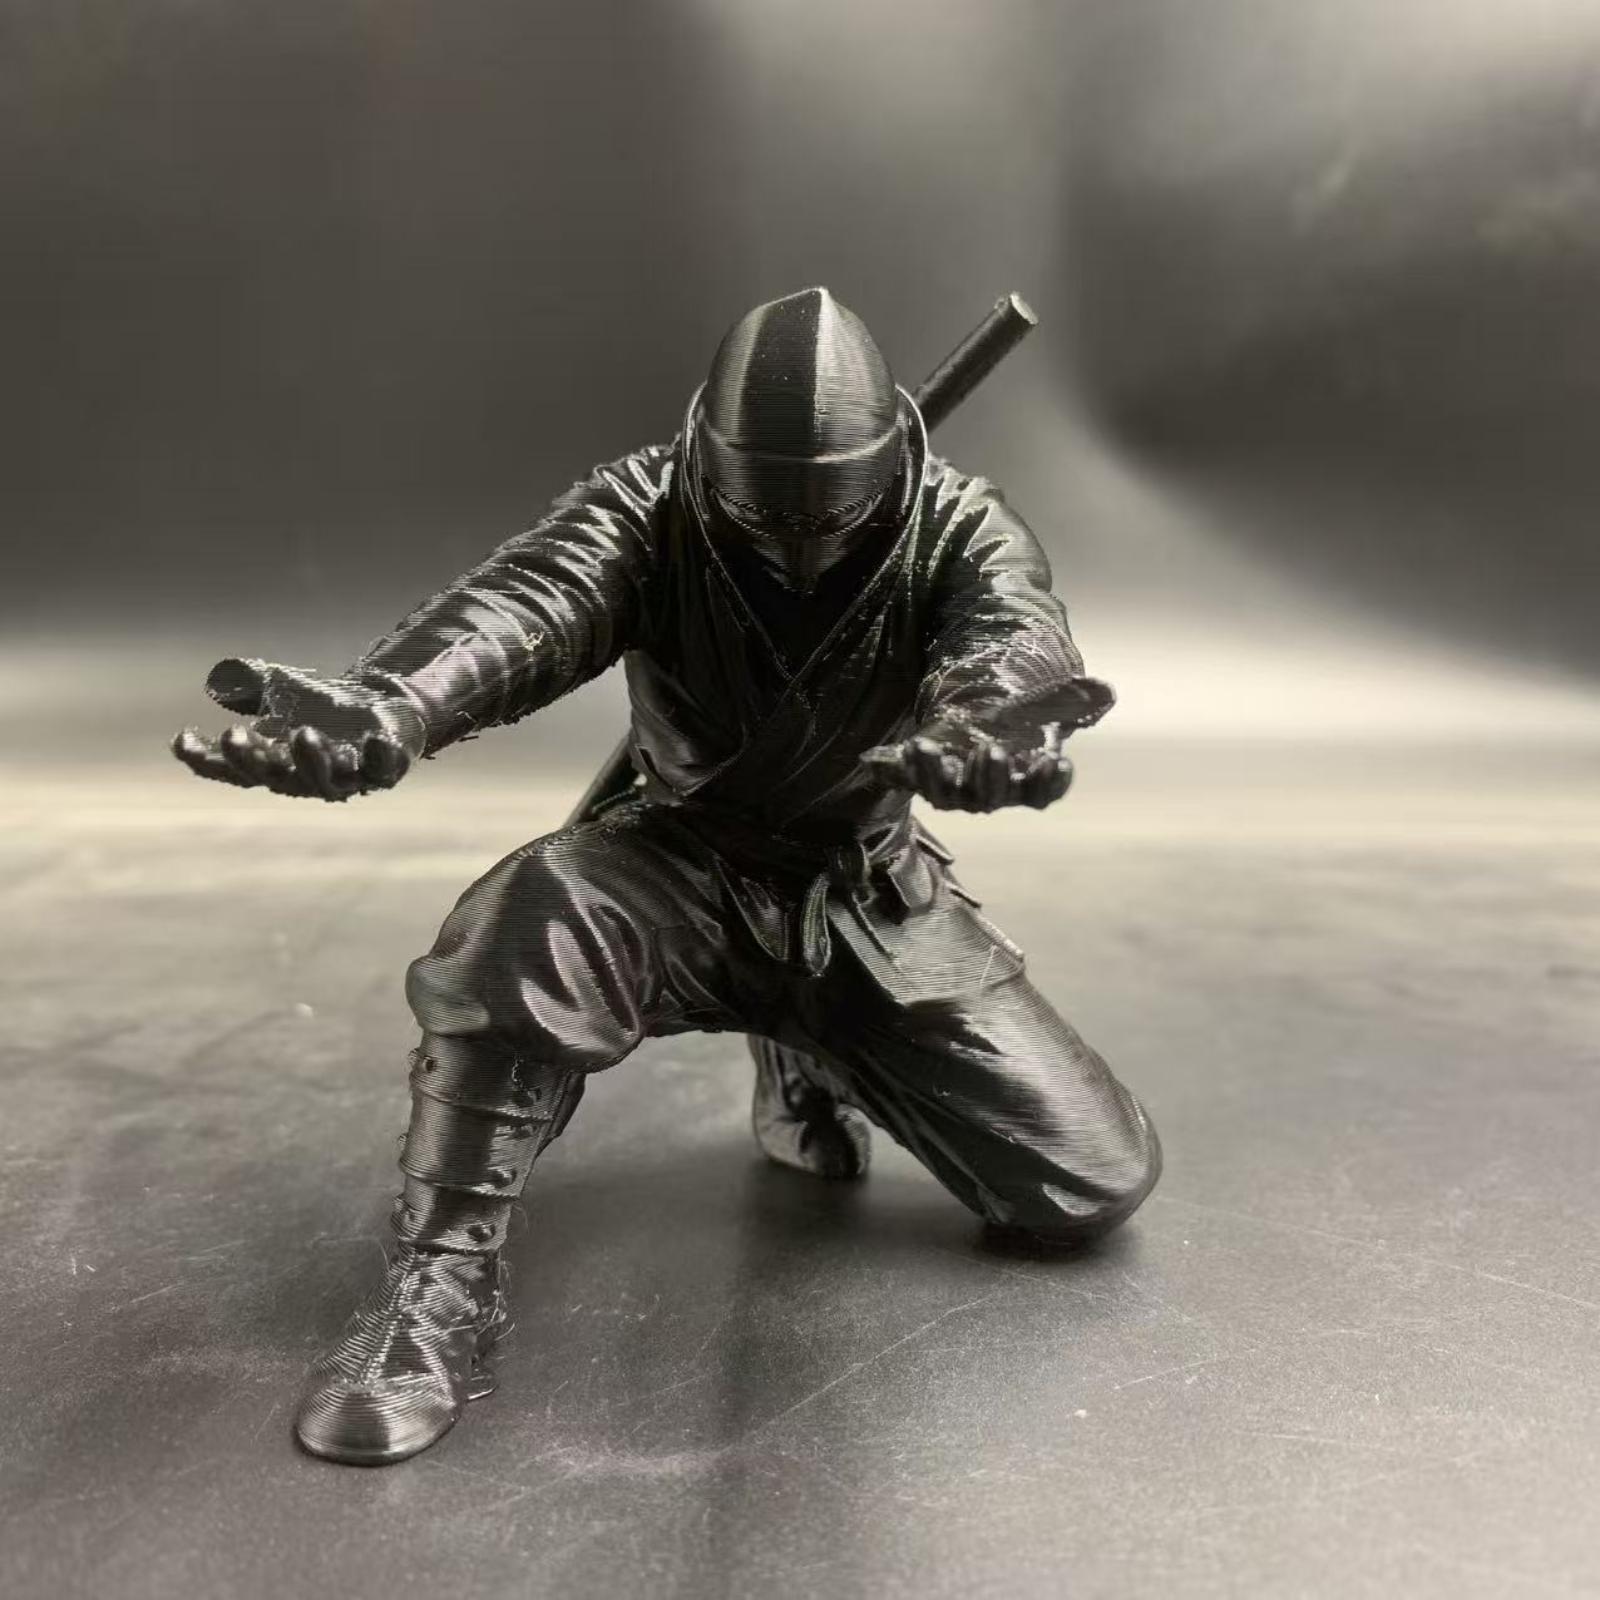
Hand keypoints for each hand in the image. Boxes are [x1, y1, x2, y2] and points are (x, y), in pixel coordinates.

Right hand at [171, 658, 426, 800]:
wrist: (382, 711)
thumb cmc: (324, 707)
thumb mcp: (282, 689)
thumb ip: (250, 685)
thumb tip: (220, 678)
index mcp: (274, 763)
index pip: (232, 769)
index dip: (205, 759)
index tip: (182, 738)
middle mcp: (305, 777)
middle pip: (271, 776)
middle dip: (251, 758)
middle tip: (231, 735)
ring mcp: (346, 776)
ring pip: (325, 778)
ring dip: (311, 758)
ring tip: (301, 734)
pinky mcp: (383, 769)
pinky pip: (382, 769)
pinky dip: (378, 756)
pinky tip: (374, 739)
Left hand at [860, 678, 1113, 812]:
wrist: (972, 711)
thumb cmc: (1014, 716)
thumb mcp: (1043, 701)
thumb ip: (1071, 698)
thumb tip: (1105, 690)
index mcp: (1021, 782)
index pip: (1041, 795)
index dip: (1049, 784)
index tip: (1057, 763)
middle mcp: (986, 792)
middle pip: (988, 797)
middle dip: (989, 776)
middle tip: (991, 750)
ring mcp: (949, 785)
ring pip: (943, 793)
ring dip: (934, 774)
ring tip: (926, 748)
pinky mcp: (916, 772)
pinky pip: (903, 778)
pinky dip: (891, 771)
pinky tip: (875, 760)